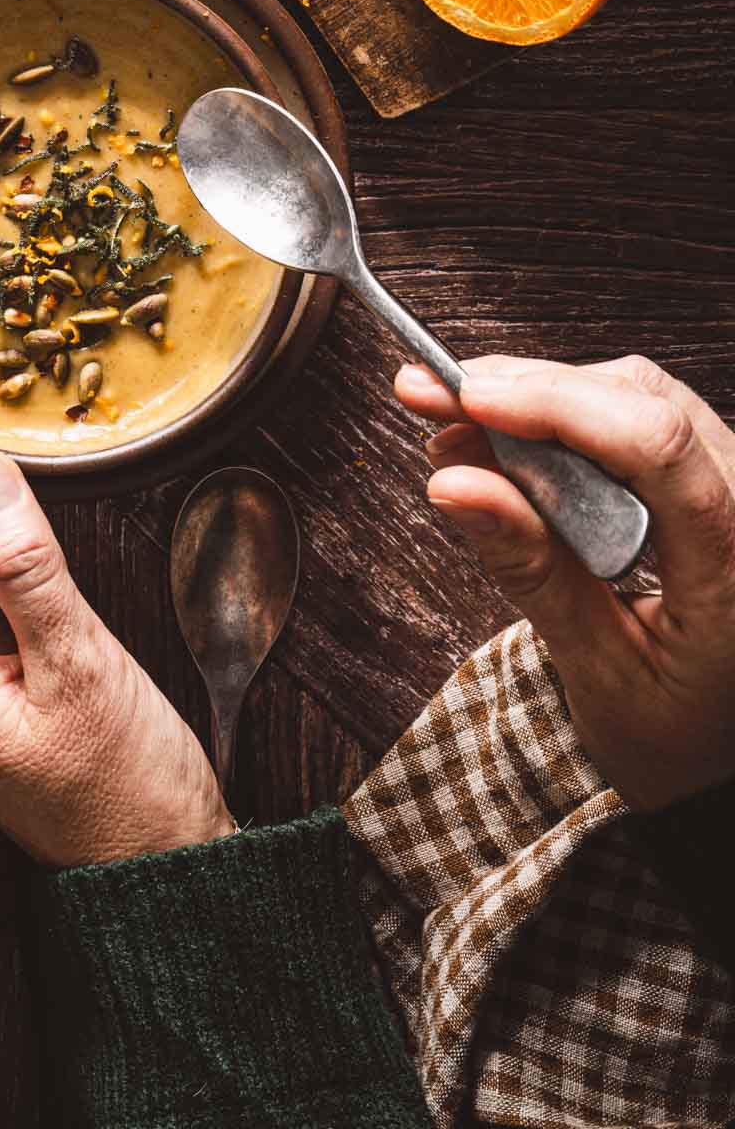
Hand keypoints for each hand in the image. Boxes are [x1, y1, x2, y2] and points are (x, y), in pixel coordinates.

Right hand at [395, 353, 734, 810]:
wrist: (722, 744)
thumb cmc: (673, 727)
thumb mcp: (597, 668)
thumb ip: (532, 572)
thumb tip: (454, 484)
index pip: (657, 448)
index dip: (555, 407)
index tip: (466, 398)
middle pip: (640, 402)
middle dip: (526, 390)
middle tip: (428, 396)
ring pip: (638, 393)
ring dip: (540, 397)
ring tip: (458, 426)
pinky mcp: (718, 473)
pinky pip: (642, 414)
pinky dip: (567, 416)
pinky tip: (506, 435)